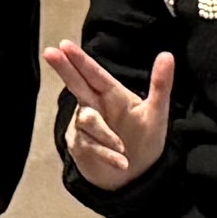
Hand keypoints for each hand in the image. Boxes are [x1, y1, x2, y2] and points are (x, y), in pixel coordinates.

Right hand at [43, 36, 176, 188]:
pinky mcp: (80, 146)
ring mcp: (85, 126)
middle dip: (64, 69)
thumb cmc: (145, 138)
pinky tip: (121, 162)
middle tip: (49, 52)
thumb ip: (160, 84)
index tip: (63, 44)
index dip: (80, 60)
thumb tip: (167, 54)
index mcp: (112, 93)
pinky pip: (90, 145)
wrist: (138, 174)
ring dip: (106, 134)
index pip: (94, 74)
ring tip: (122, 147)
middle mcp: (95, 105)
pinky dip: (107, 154)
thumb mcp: (157, 112)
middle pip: (76, 85)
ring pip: (88, 121)